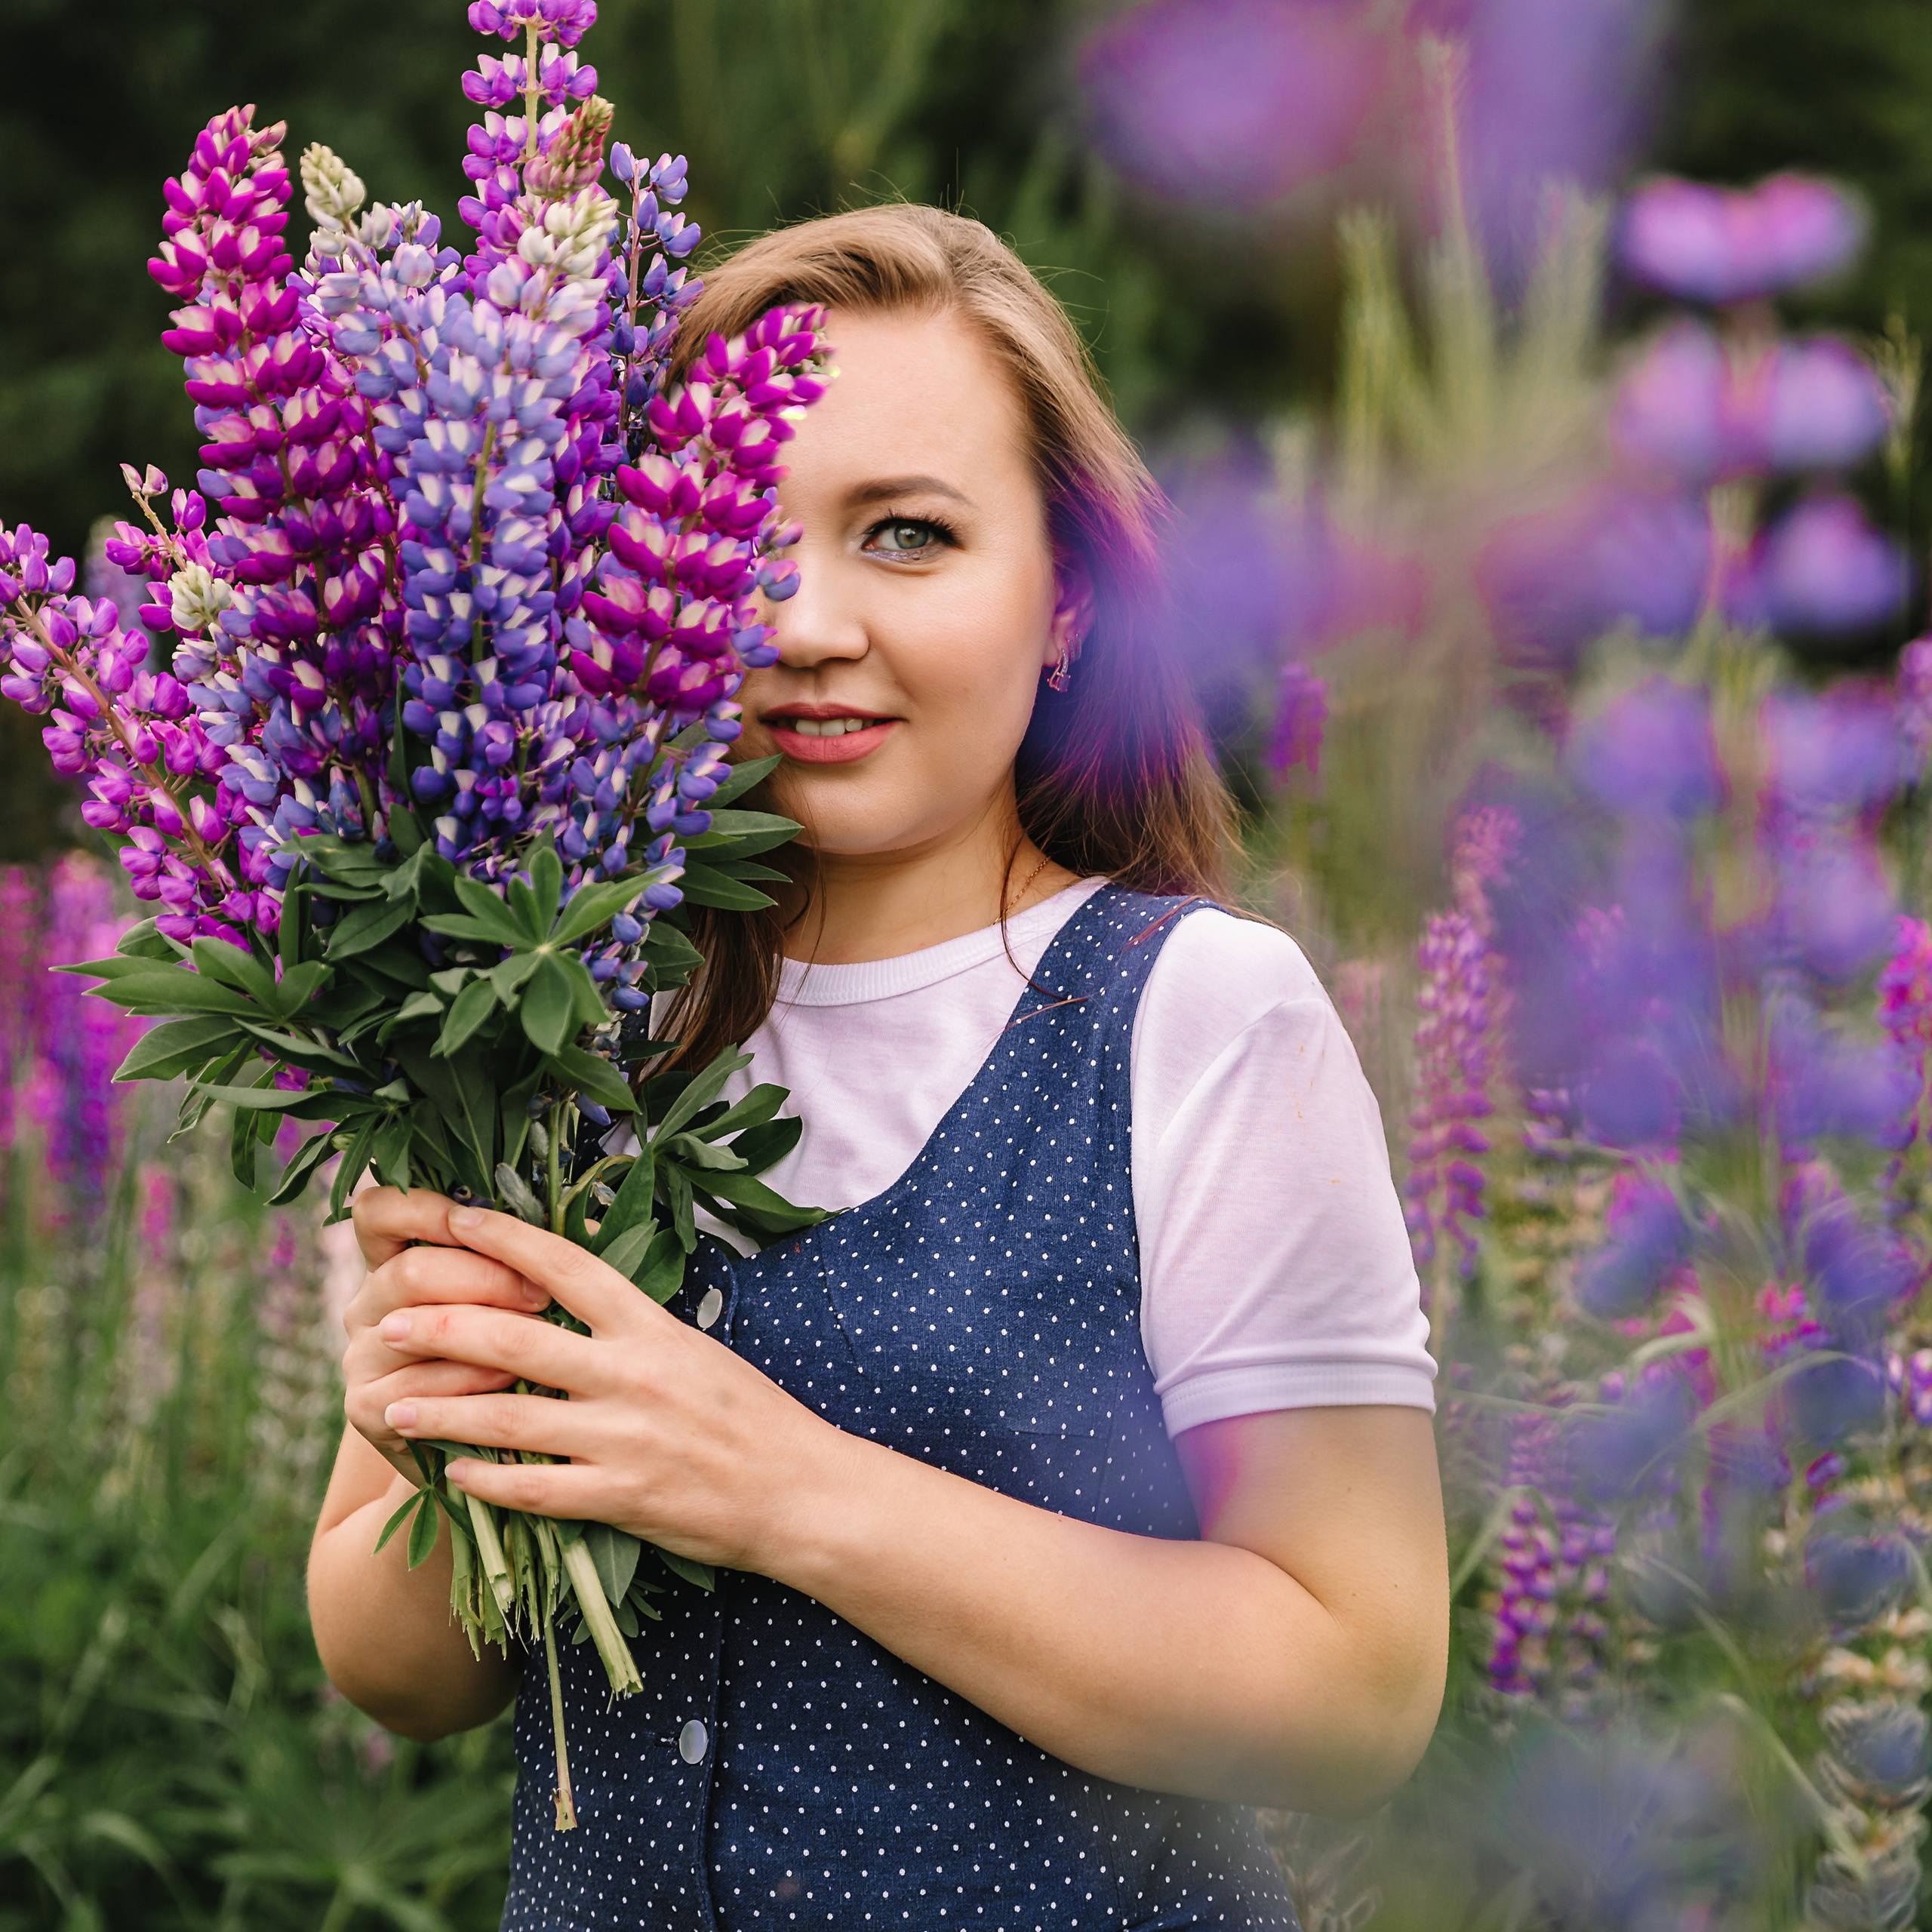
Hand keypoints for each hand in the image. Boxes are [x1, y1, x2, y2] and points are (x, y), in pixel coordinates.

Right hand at [343, 1187, 552, 1480]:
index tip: (475, 1219)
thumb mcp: (524, 1300)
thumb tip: (590, 1218)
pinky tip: (511, 1385)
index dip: (423, 1209)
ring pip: (413, 1326)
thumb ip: (536, 1257)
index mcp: (396, 1259)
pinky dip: (470, 1383)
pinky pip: (416, 1387)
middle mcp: (367, 1304)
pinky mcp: (366, 1411)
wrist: (489, 1452)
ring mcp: (360, 1357)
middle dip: (486, 1278)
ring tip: (540, 1341)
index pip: (380, 1211)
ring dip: (484, 1332)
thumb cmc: (520, 1358)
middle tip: (543, 1297)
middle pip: (411, 1270)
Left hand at [373, 1206, 850, 1573]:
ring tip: (391, 1408)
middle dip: (440, 1327)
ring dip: (439, 1412)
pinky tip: (452, 1475)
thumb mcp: (695, 1348)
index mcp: (651, 1325)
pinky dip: (484, 1481)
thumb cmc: (750, 1415)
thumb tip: (569, 1294)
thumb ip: (632, 1327)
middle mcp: (632, 1372)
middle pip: (513, 1338)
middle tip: (388, 1321)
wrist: (800, 1490)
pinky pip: (533, 1488)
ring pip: (506, 1418)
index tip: (451, 1217)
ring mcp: (624, 1437)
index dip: (502, 1237)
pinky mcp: (621, 1497)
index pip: (564, 1264)